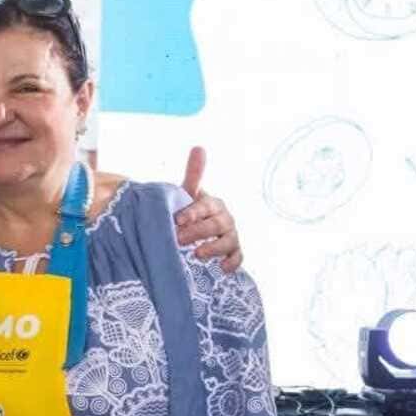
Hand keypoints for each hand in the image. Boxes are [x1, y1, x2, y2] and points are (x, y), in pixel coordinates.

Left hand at [173, 145, 241, 272]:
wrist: (197, 233)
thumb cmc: (190, 212)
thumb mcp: (188, 194)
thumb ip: (194, 174)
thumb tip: (199, 147)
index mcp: (212, 204)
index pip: (206, 206)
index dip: (193, 213)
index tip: (178, 219)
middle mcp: (224, 218)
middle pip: (216, 225)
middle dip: (198, 232)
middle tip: (178, 239)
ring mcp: (231, 236)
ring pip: (228, 241)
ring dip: (214, 248)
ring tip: (197, 255)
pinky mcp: (233, 252)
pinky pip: (238, 258)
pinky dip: (232, 263)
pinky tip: (221, 268)